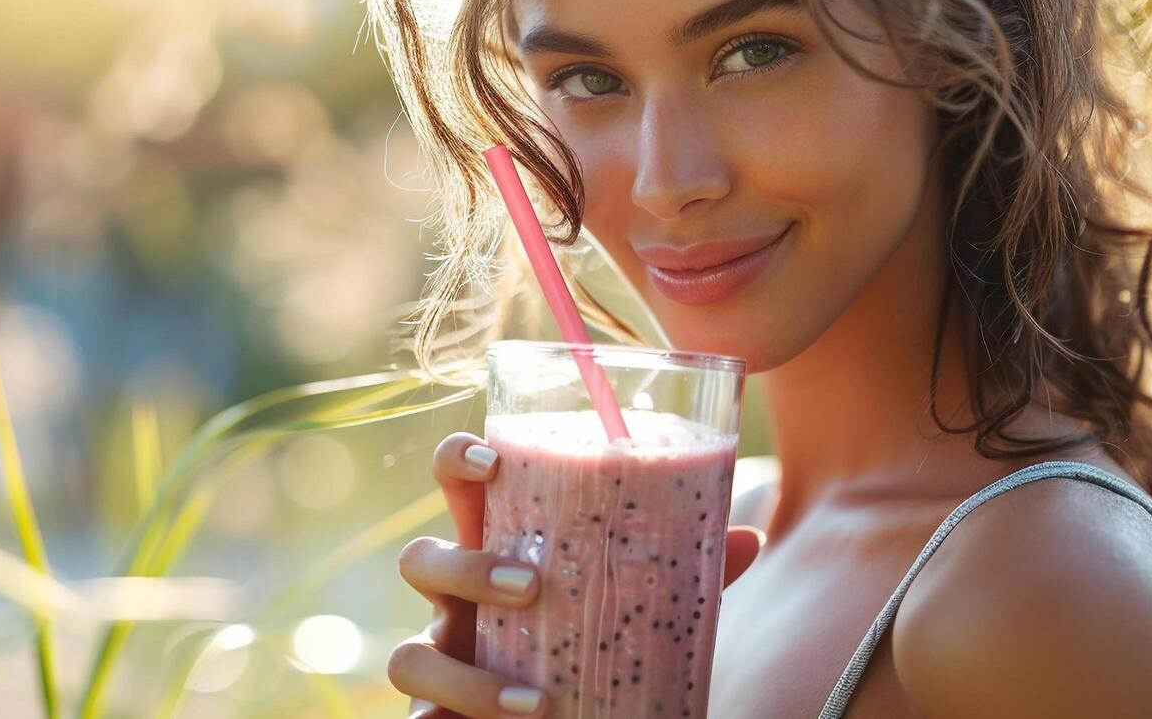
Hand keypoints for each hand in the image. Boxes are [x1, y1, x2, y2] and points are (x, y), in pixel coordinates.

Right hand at [387, 432, 766, 717]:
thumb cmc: (591, 647)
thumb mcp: (631, 610)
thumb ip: (678, 577)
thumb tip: (745, 536)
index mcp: (496, 551)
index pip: (456, 486)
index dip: (455, 459)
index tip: (489, 458)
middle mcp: (455, 605)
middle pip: (418, 560)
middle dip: (466, 568)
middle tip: (530, 587)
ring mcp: (439, 662)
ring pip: (406, 658)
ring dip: (467, 678)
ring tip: (538, 705)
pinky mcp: (435, 717)